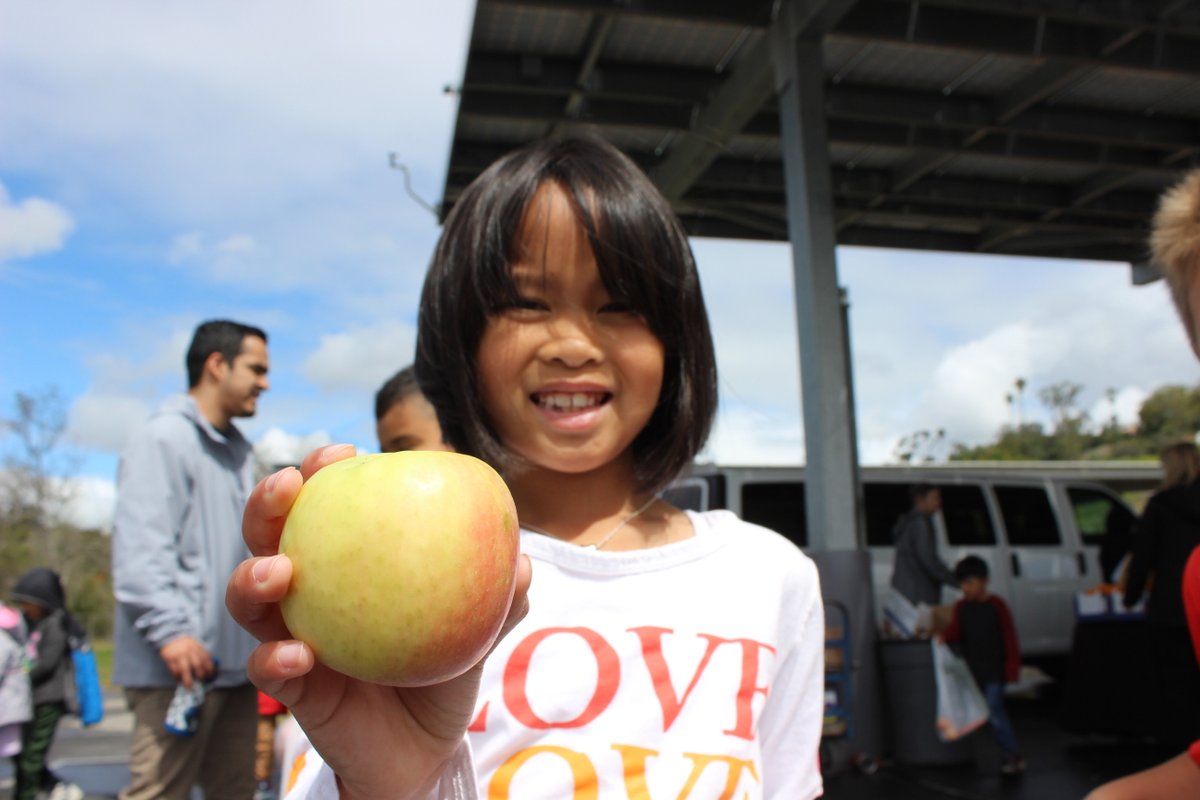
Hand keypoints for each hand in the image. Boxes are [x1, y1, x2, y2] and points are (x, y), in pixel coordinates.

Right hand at [159, 635, 212, 687]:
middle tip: (201, 681)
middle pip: (197, 665)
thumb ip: (202, 655)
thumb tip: (210, 669)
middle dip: (200, 675)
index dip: (210, 669)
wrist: (171, 636)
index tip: (210, 676)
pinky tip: (179, 680)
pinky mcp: (170, 659)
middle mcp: (189, 652)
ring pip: (184, 670)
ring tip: (190, 687)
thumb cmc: (186, 643)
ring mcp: (179, 656)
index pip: (206, 659)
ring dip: (188, 680)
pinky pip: (174, 671)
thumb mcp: (196, 646)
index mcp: (198, 647)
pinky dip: (177, 677)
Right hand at [226, 444, 531, 799]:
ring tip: (279, 570)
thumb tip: (522, 561)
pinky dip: (275, 659)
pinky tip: (297, 654)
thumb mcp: (477, 631)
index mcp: (349, 563)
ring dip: (253, 577)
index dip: (323, 473)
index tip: (339, 453)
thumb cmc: (444, 670)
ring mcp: (294, 636)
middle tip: (286, 484)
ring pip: (249, 599)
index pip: (327, 507)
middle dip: (267, 502)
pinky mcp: (292, 688)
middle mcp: (312, 592)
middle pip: (269, 535)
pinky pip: (268, 668)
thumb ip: (499, 598)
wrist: (427, 750)